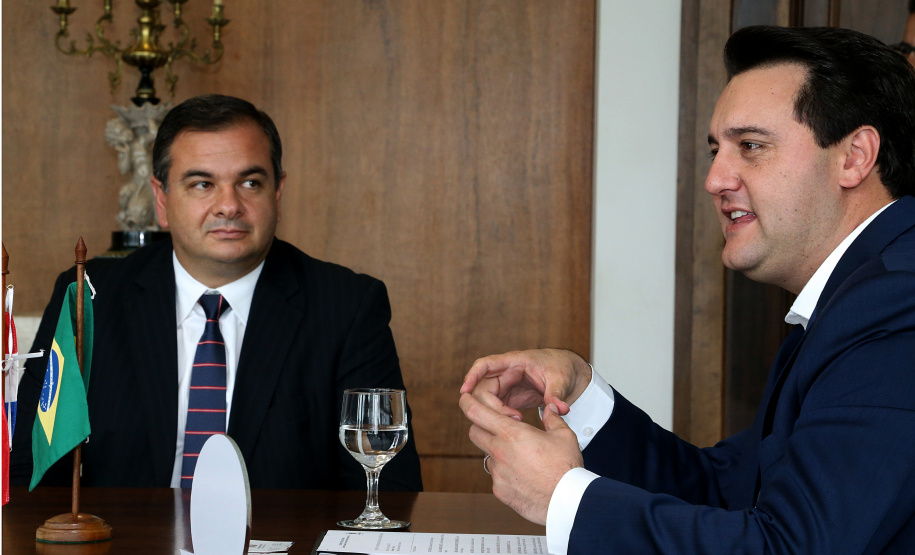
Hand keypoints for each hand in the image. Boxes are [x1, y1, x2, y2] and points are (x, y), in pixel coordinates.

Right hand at [460, 349, 591, 417]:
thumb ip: (557, 394)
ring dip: (494, 414)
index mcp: (516, 361)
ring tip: (515, 425)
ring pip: (487, 400)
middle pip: (483, 388)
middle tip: (510, 420)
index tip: (465, 391)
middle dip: (490, 405)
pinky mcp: (510, 398)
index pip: (485, 364)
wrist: (570, 375)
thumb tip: (560, 409)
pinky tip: (510, 428)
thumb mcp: (561, 379)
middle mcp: (506, 373)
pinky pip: (496, 407)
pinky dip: (499, 418)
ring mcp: (507, 386)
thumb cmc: (563, 369)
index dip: (472, 376)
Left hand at [460, 393, 583, 524]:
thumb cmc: (566, 467)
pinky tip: (523, 475)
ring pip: (487, 455)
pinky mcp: (499, 490)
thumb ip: (552, 418)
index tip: (465, 398)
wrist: (567, 501)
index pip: (476, 412)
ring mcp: (497, 473)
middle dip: (481, 426)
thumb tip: (550, 408)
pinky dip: (505, 472)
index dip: (467, 402)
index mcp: (511, 433)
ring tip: (520, 456)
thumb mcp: (563, 436)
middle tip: (498, 427)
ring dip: (496, 451)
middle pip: (474, 432)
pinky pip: (496, 476)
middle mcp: (499, 452)